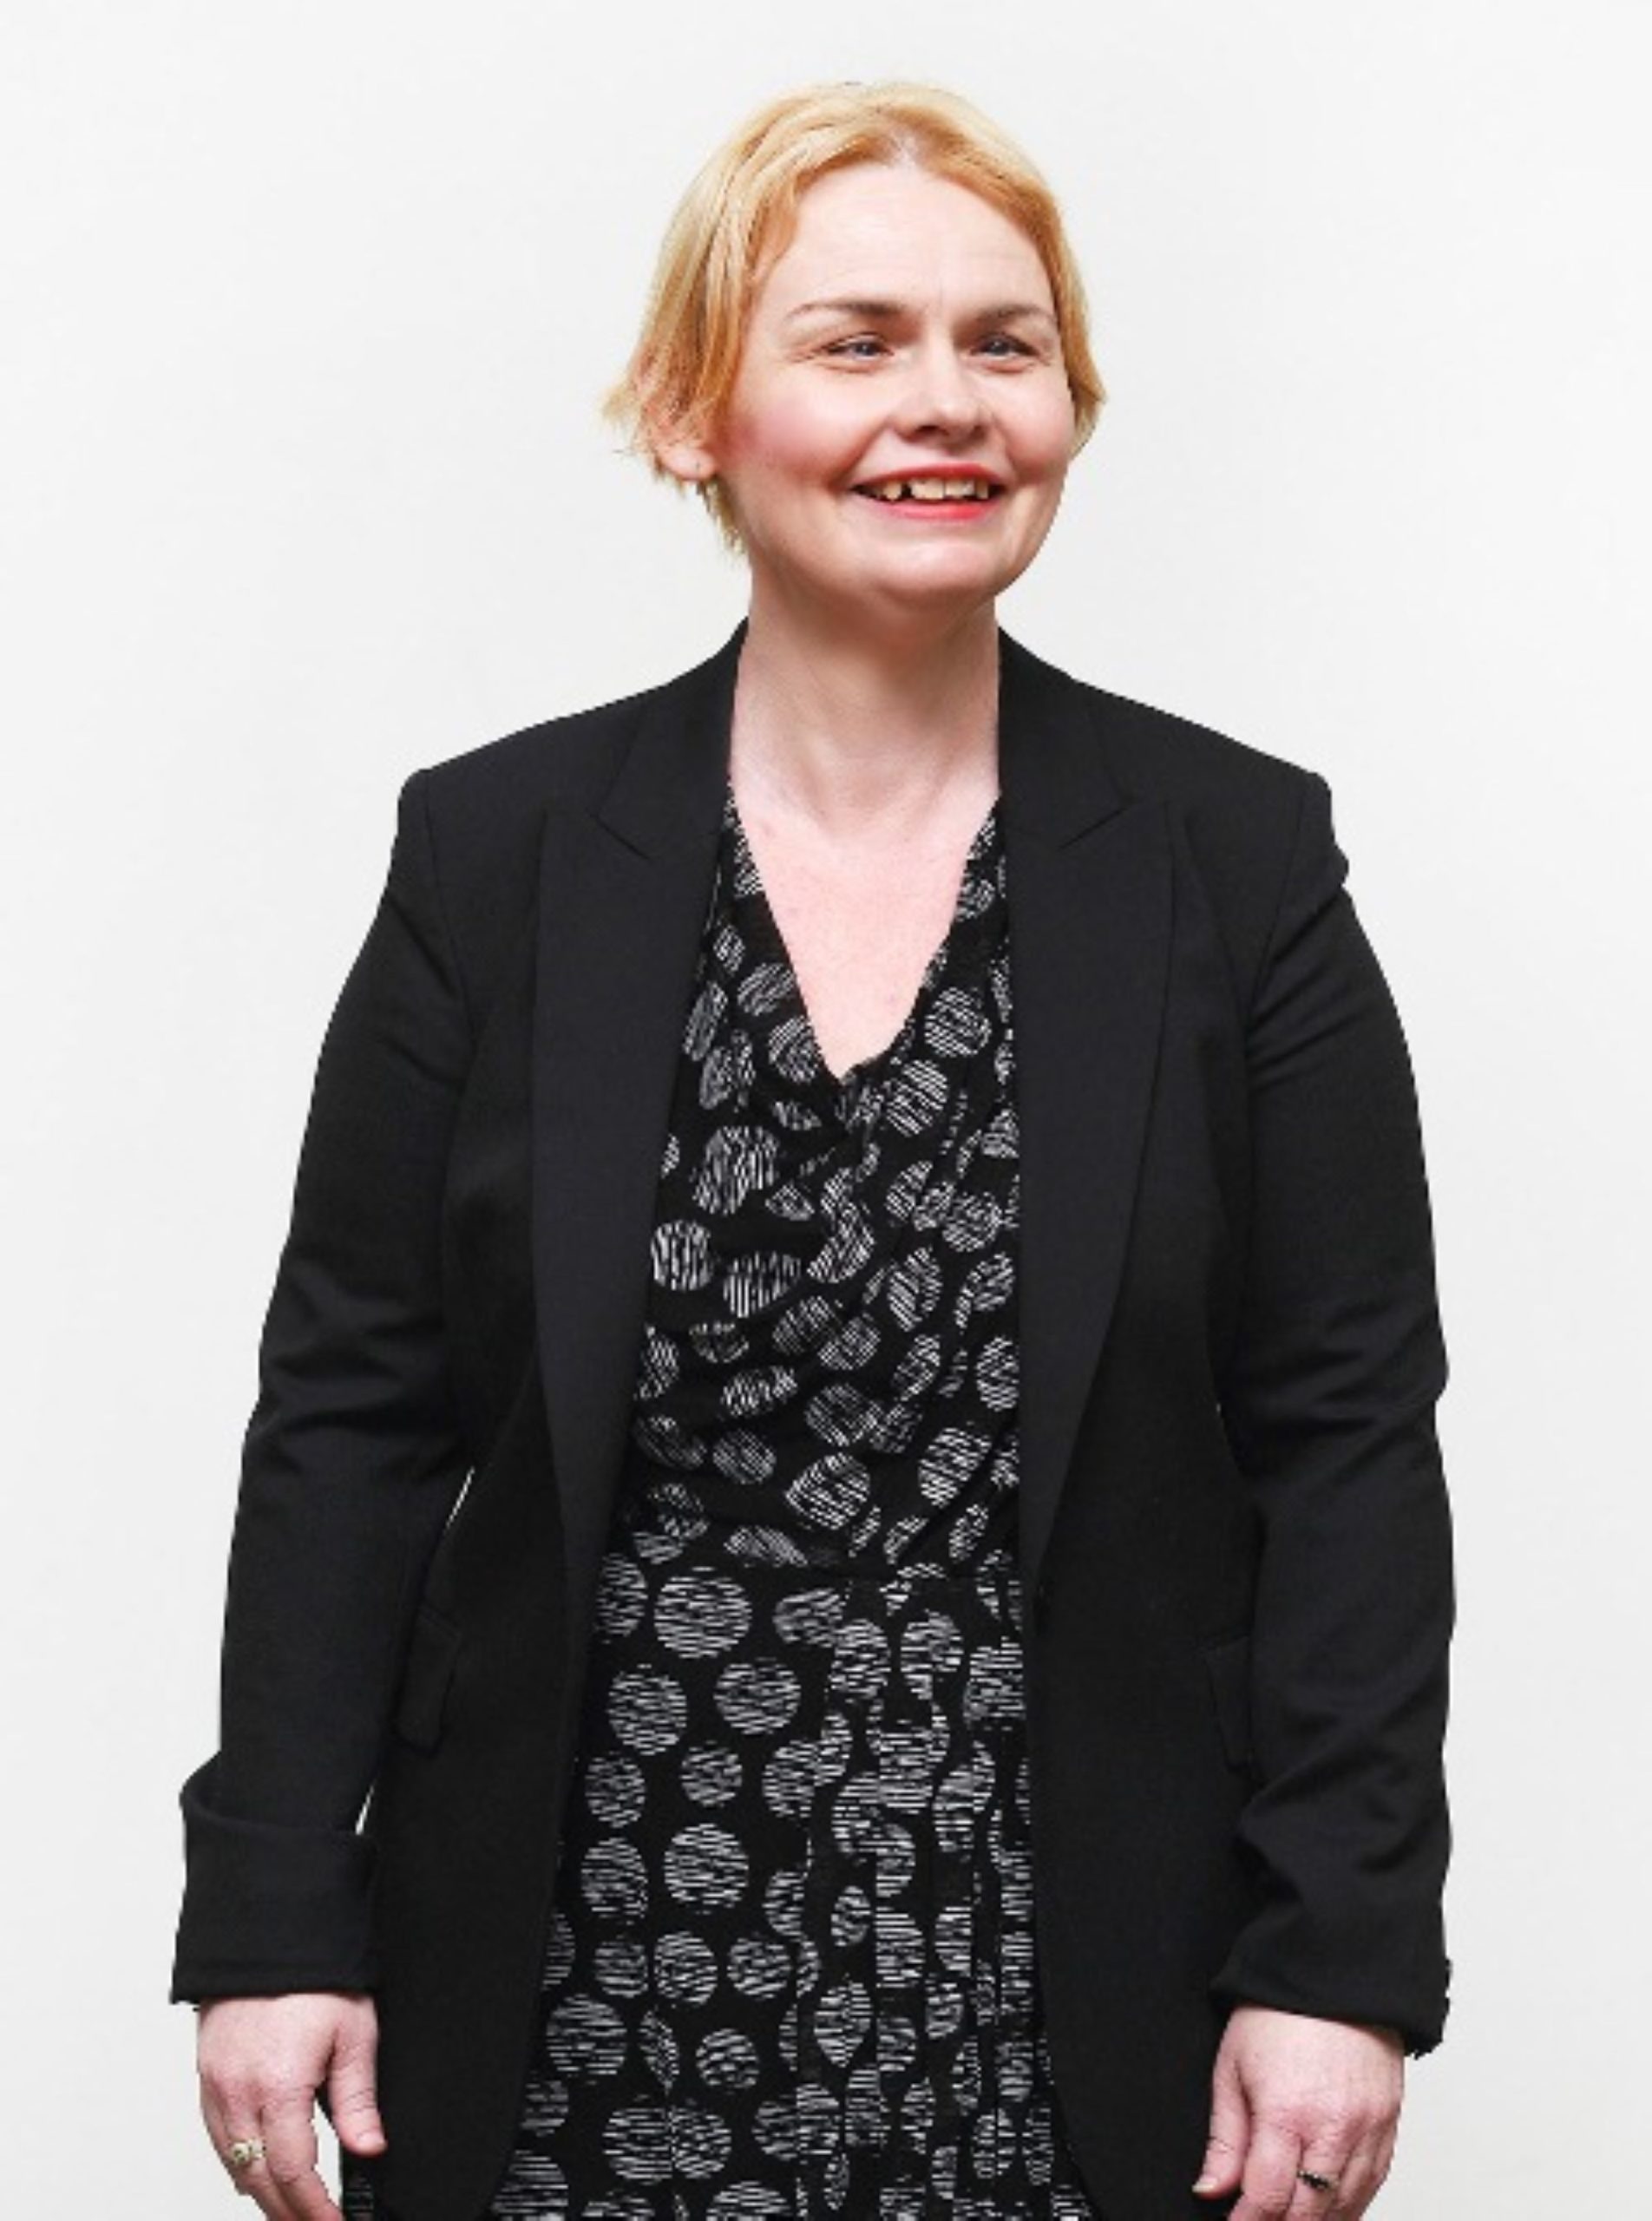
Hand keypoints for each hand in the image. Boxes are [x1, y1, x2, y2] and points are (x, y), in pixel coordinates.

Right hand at [196, 1992, 383, 2216]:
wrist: (270, 1932)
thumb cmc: (314, 1975)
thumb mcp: (353, 2034)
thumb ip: (357, 2099)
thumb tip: (369, 2148)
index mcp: (277, 2087)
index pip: (293, 2174)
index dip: (314, 2210)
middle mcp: (238, 2094)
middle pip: (258, 2181)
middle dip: (287, 2213)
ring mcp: (216, 2087)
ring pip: (233, 2164)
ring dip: (262, 2195)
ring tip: (291, 2211)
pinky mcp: (206, 2076)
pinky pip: (217, 2138)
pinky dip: (238, 2164)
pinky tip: (257, 2173)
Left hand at [1193, 2005, 1404, 2218]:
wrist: (1333, 1974)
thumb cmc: (1278, 2014)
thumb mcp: (1232, 2067)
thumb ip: (1225, 2138)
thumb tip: (1212, 2189)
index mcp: (1286, 2112)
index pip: (1267, 2197)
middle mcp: (1333, 2128)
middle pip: (1308, 2212)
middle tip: (1259, 2220)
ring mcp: (1367, 2129)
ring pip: (1345, 2208)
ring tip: (1290, 2218)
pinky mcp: (1390, 2125)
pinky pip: (1374, 2186)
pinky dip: (1351, 2206)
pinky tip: (1330, 2211)